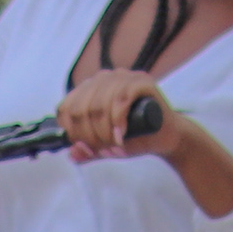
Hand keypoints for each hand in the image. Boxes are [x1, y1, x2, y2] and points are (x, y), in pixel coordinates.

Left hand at [57, 70, 180, 163]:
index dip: (71, 132)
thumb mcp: (105, 147)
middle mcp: (104, 79)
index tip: (84, 147)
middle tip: (103, 151)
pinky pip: (121, 99)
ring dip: (104, 133)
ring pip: (99, 106)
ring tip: (114, 146)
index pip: (66, 108)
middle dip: (89, 136)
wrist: (166, 138)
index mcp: (89, 89)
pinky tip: (121, 135)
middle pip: (80, 109)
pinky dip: (118, 121)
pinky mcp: (142, 82)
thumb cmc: (135, 138)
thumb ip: (88, 151)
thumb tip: (72, 153)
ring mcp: (124, 77)